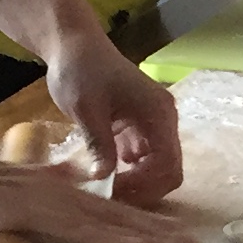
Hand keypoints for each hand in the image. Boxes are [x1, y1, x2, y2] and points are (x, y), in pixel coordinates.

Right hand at [0, 150, 198, 242]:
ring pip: (104, 222)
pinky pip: (77, 229)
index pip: (101, 208)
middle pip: (113, 215)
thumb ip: (40, 184)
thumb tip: (71, 179)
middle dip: (152, 230)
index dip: (136, 220)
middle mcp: (53, 190)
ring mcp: (42, 199)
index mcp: (48, 188)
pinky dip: (109, 239)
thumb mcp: (2, 188)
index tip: (167, 232)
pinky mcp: (27, 210)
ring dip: (144, 236)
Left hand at [42, 33, 182, 205]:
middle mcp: (164, 120)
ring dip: (136, 182)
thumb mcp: (86, 109)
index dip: (145, 185)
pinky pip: (143, 158)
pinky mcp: (139, 127)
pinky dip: (128, 171)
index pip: (167, 163)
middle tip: (110, 197)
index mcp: (158, 114)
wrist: (73, 45)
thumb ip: (99, 145)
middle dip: (144, 189)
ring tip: (105, 189)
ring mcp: (153, 124)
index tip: (112, 193)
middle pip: (169, 169)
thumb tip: (103, 179)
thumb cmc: (80, 71)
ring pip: (157, 167)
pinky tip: (104, 173)